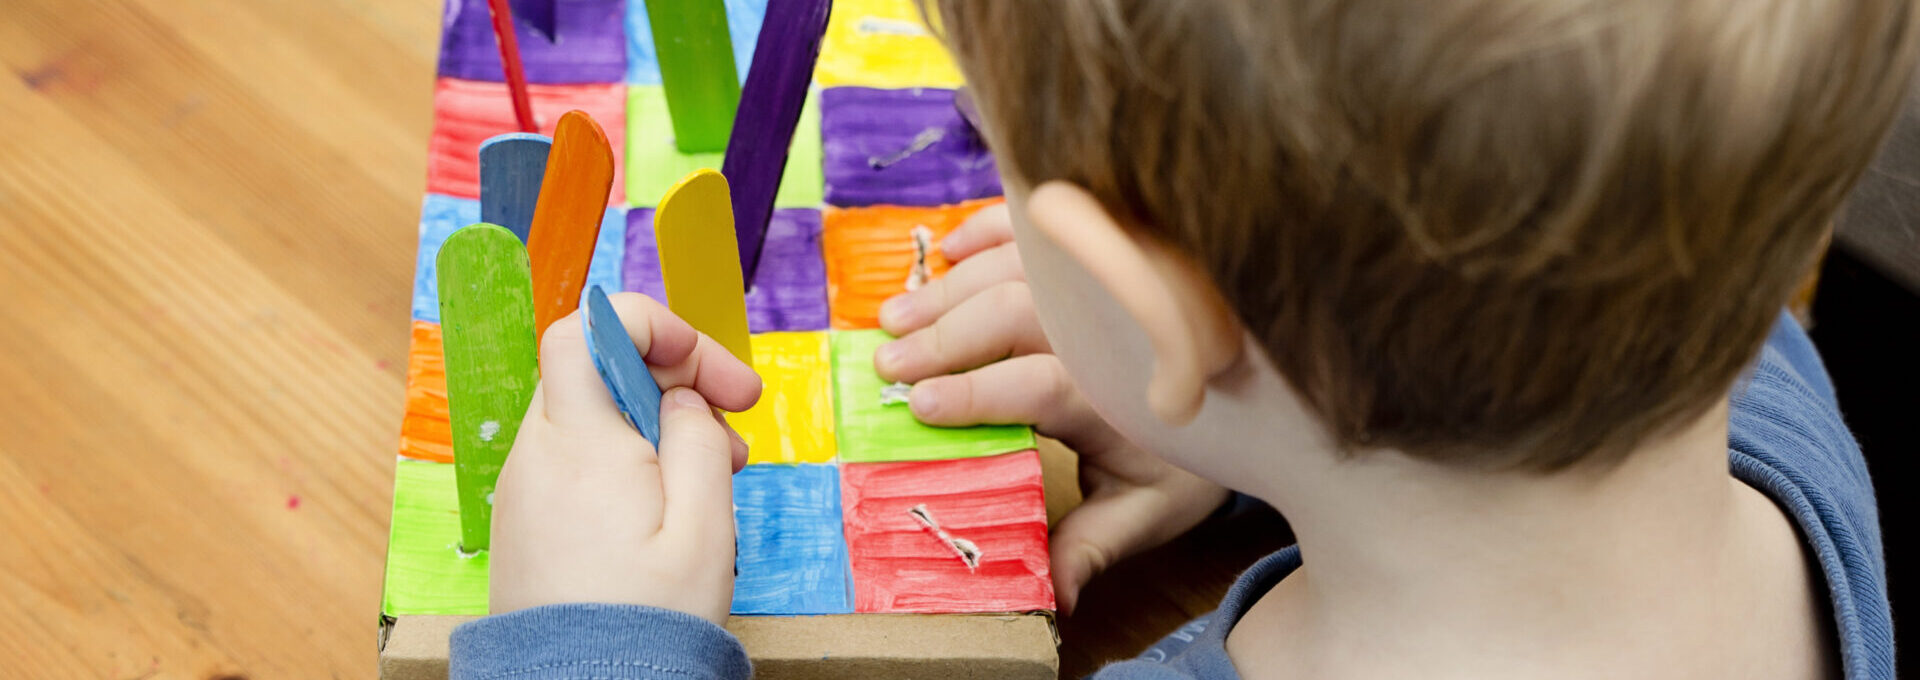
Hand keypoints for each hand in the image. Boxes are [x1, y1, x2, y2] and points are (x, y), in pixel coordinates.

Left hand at [489, 292, 761, 624]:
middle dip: (673, 382)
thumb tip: (685, 397)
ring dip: (656, 425)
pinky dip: (625, 462)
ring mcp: (525, 488)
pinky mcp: (526, 521)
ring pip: (591, 417)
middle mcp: (538, 455)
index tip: (708, 370)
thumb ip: (698, 442)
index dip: (652, 326)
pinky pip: (575, 461)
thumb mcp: (703, 527)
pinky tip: (666, 507)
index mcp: (579, 442)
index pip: (587, 329)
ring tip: (712, 475)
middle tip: (734, 424)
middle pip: (599, 372)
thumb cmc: (646, 621)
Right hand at [875, 204, 1229, 615]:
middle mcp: (1108, 327)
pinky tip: (946, 252)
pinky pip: (1038, 230)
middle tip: (888, 364)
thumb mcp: (1147, 510)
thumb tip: (1052, 600)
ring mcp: (1101, 284)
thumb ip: (1092, 548)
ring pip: (1017, 266)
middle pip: (1016, 313)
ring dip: (947, 290)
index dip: (980, 392)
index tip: (922, 405)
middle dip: (944, 338)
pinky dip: (988, 232)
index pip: (1041, 384)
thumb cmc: (1185, 452)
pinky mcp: (1095, 259)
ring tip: (893, 318)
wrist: (1245, 389)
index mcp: (1116, 394)